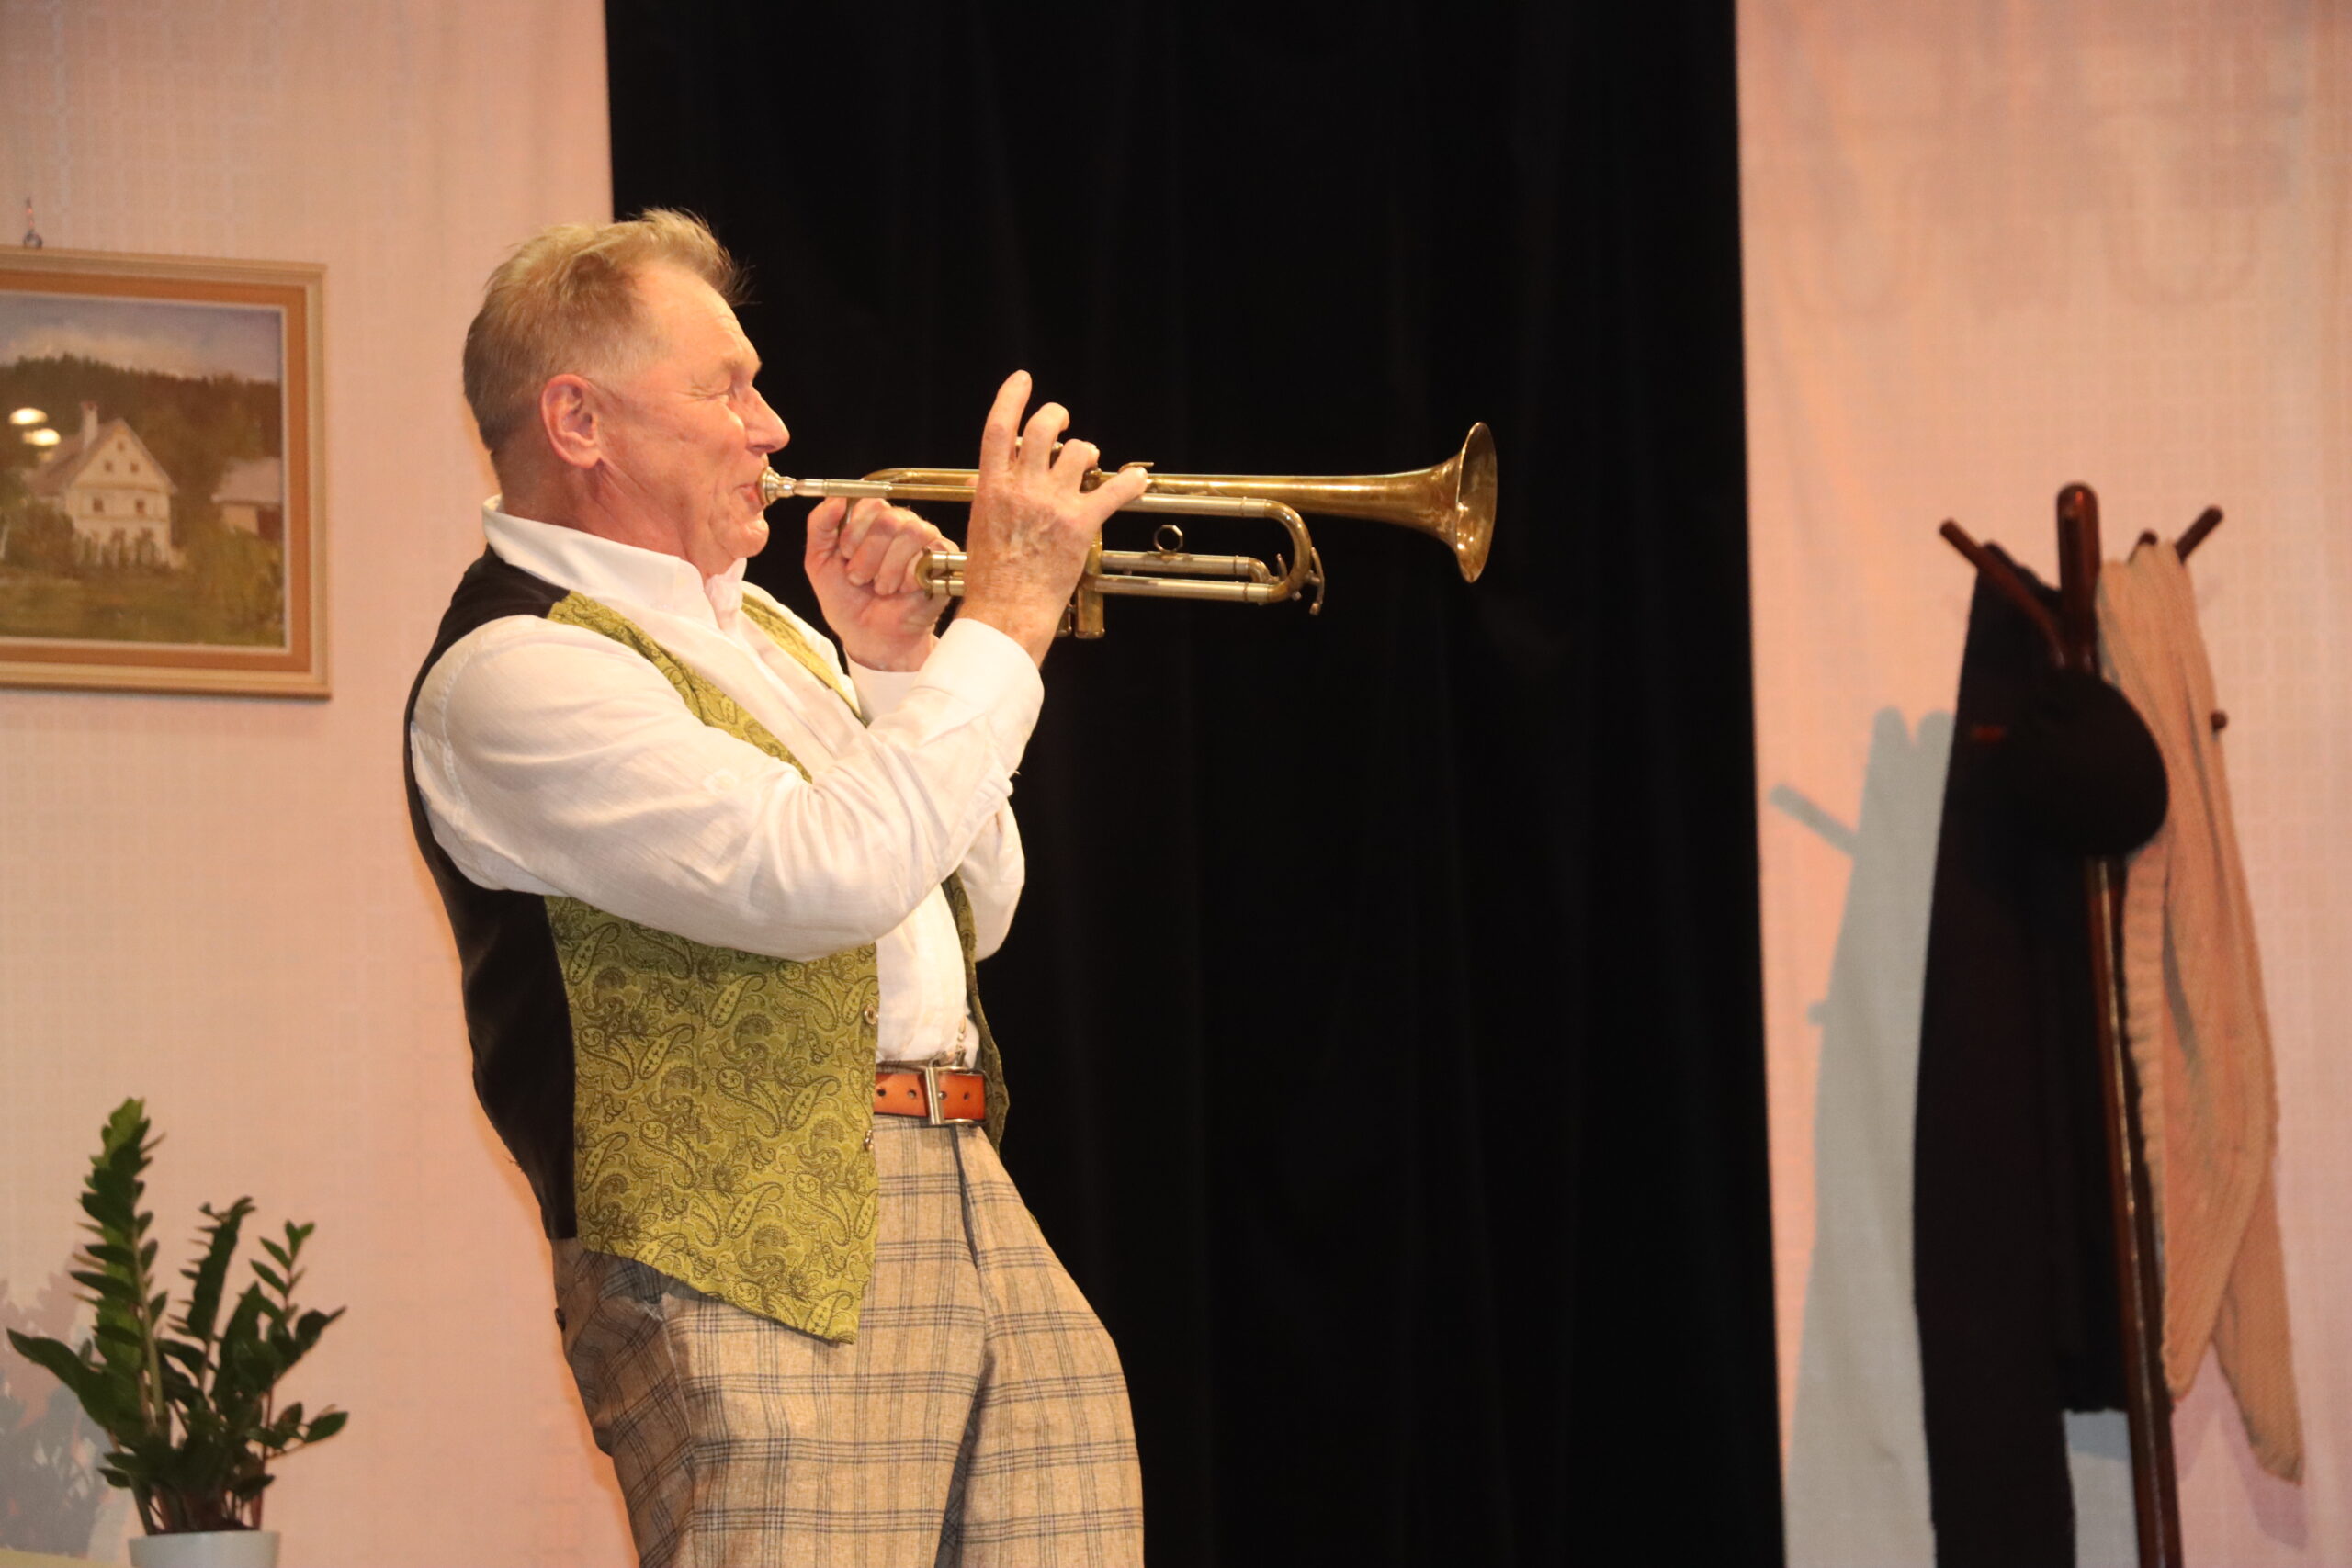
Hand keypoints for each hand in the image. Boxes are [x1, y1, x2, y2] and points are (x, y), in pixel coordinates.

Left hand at [804, 495, 953, 670]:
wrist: (869, 636)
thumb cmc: (846, 600)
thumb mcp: (819, 561)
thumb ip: (819, 525)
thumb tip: (836, 498)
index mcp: (873, 519)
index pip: (869, 503)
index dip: (854, 532)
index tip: (846, 556)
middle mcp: (902, 524)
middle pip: (890, 518)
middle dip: (869, 555)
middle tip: (860, 578)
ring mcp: (925, 541)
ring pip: (912, 532)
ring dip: (889, 568)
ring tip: (882, 588)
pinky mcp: (944, 561)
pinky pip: (931, 554)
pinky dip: (909, 578)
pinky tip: (903, 591)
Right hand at [957, 370, 1149, 664]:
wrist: (1006, 610)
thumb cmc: (991, 578)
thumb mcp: (981, 527)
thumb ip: (994, 497)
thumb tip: (999, 481)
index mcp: (991, 487)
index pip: (999, 428)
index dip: (1011, 397)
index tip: (1023, 380)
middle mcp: (1022, 488)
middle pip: (1043, 428)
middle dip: (1057, 415)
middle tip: (1063, 420)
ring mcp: (1052, 504)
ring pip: (1079, 452)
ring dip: (1088, 451)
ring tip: (1090, 463)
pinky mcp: (1080, 524)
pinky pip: (1114, 491)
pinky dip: (1130, 482)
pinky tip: (1137, 480)